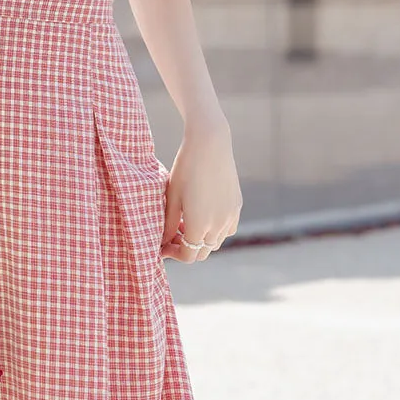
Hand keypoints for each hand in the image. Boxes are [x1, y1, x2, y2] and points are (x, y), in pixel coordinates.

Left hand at [160, 115, 241, 262]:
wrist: (210, 143)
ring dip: (201, 240)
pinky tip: (203, 214)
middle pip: (202, 252)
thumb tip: (163, 243)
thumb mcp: (171, 198)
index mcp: (199, 226)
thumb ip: (168, 225)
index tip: (162, 246)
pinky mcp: (237, 206)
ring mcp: (231, 216)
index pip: (188, 256)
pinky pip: (227, 229)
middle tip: (172, 236)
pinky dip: (215, 230)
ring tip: (186, 223)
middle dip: (186, 249)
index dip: (173, 255)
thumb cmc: (185, 168)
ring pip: (216, 242)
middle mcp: (218, 226)